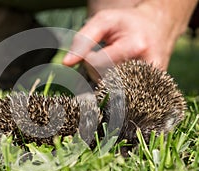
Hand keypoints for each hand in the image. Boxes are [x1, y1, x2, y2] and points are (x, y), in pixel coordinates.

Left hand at [63, 0, 196, 80]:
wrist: (158, 26)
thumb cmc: (127, 23)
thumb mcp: (103, 21)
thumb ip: (83, 40)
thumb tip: (66, 63)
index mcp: (135, 46)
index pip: (98, 65)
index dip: (89, 59)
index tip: (92, 51)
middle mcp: (147, 66)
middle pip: (105, 80)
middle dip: (96, 71)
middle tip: (104, 56)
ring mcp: (152, 81)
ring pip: (114, 91)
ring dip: (106, 79)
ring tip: (113, 63)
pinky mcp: (153, 89)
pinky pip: (124, 95)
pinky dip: (116, 86)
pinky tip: (119, 74)